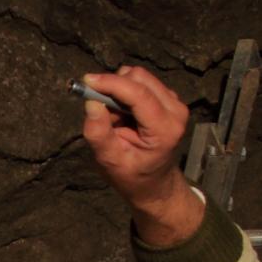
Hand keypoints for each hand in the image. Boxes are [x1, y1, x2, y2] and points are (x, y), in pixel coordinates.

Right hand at [78, 67, 189, 194]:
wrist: (155, 184)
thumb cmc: (132, 176)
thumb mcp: (110, 161)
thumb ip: (99, 134)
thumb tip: (90, 103)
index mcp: (164, 129)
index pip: (138, 94)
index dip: (111, 83)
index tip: (86, 81)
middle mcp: (175, 111)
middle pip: (140, 78)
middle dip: (114, 88)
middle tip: (103, 113)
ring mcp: (175, 103)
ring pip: (140, 77)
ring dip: (119, 91)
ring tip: (115, 117)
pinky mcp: (169, 99)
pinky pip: (142, 83)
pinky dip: (126, 93)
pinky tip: (124, 115)